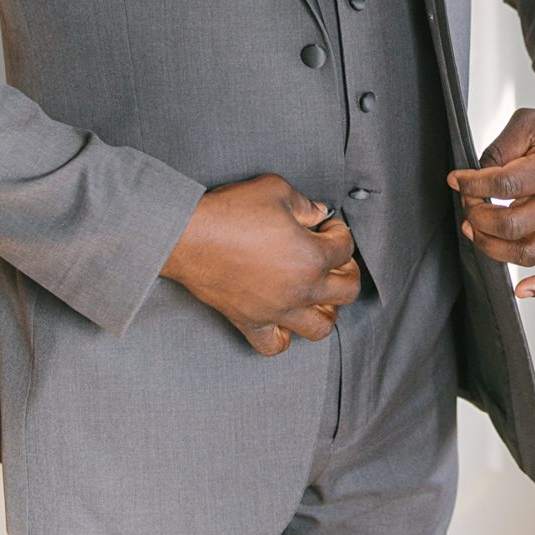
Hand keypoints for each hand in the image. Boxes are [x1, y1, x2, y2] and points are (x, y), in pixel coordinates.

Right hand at [160, 173, 360, 355]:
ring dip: (326, 311)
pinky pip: (275, 345)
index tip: (327, 228)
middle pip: (347, 291)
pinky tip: (282, 319)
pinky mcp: (251, 322)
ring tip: (318, 295)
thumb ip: (304, 203)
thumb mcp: (274, 189)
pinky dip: (284, 336)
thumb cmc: (229, 212)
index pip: (346, 248)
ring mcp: (277, 310)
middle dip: (347, 271)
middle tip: (333, 259)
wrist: (187, 235)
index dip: (339, 233)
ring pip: (321, 327)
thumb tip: (318, 213)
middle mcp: (301, 289)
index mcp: (312, 256)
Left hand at [449, 98, 534, 297]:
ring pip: (528, 252)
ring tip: (471, 227)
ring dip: (492, 246)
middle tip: (466, 201)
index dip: (473, 184)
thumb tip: (475, 176)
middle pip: (514, 225)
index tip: (454, 179)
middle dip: (478, 216)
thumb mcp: (528, 122)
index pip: (507, 185)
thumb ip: (500, 148)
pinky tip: (519, 290)